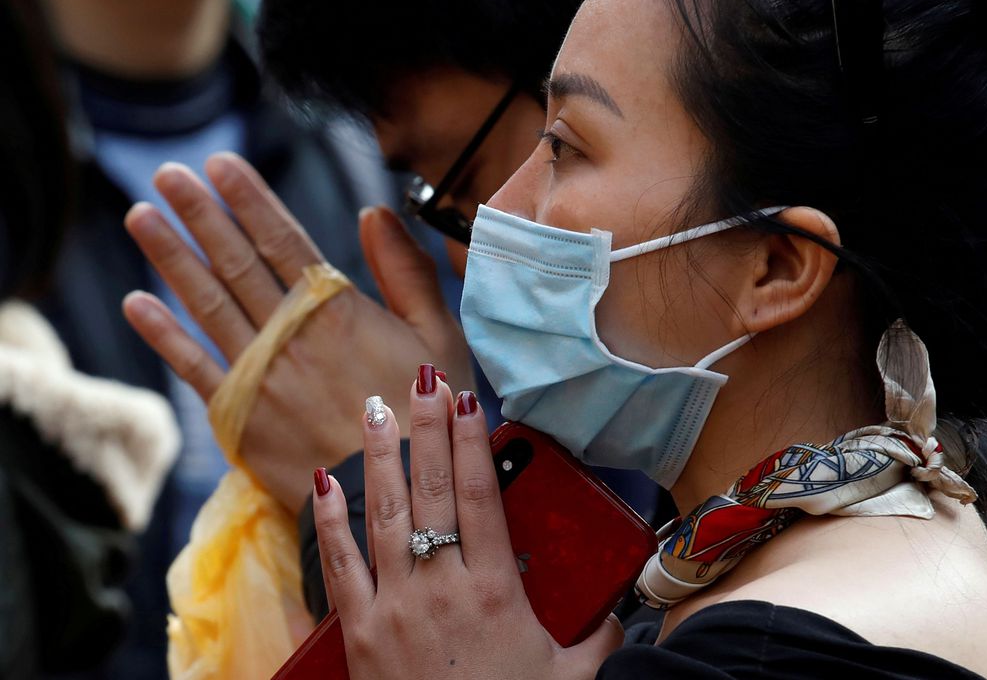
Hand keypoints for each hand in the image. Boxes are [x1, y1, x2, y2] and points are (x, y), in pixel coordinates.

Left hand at [122, 152, 472, 513]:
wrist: (397, 497)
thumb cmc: (428, 416)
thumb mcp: (440, 336)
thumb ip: (407, 271)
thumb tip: (375, 211)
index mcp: (339, 310)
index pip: (283, 240)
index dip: (249, 199)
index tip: (219, 164)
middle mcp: (290, 334)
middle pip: (237, 262)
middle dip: (200, 214)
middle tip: (168, 174)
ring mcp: (259, 375)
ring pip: (207, 304)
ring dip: (172, 258)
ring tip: (141, 216)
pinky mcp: (240, 417)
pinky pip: (194, 368)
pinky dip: (163, 335)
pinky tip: (137, 302)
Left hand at [312, 371, 622, 679]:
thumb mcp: (572, 677)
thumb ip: (597, 636)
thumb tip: (617, 610)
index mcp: (494, 590)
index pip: (482, 496)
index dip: (475, 443)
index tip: (469, 401)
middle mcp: (441, 587)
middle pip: (433, 490)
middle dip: (429, 428)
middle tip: (426, 379)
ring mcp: (395, 607)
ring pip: (384, 514)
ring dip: (381, 457)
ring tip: (378, 408)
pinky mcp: (360, 633)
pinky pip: (341, 566)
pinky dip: (331, 522)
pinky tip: (324, 485)